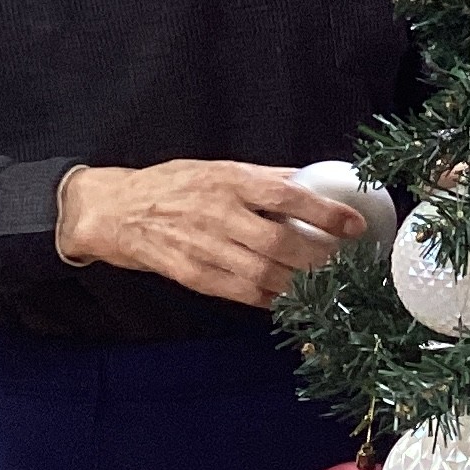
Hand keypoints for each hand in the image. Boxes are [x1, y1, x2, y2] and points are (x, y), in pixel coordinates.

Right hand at [56, 160, 360, 306]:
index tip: (355, 225)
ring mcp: (204, 247)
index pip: (287, 195)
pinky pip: (241, 293)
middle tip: (348, 266)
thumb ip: (266, 178)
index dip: (325, 212)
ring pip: (264, 274)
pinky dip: (271, 300)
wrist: (115, 211)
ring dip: (301, 286)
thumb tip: (313, 181)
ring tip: (328, 289)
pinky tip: (292, 300)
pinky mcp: (192, 275)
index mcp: (230, 180)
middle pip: (280, 242)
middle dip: (321, 259)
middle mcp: (219, 213)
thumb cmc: (173, 184)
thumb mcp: (220, 168)